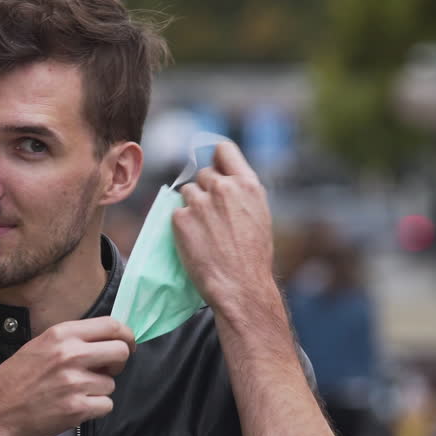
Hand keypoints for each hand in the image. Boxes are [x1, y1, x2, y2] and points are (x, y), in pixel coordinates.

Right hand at [0, 317, 134, 435]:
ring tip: (74, 393)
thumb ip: (71, 340)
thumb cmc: (15, 379)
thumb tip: (104, 340)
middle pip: (121, 352)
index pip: (111, 325)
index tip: (126, 344)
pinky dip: (94, 408)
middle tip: (105, 371)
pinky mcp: (78, 408)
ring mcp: (75, 382)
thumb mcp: (39, 345)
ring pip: (111, 383)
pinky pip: (106, 405)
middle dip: (118, 363)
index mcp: (61, 334)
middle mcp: (71, 354)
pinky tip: (74, 407)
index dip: (125, 336)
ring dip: (99, 390)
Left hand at [172, 142, 275, 317]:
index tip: (215, 170)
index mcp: (247, 184)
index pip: (224, 150)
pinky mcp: (181, 219)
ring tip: (205, 231)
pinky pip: (177, 212)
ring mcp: (200, 202)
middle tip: (212, 216)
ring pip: (187, 192)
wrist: (240, 285)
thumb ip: (240, 192)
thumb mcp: (258, 214)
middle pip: (203, 174)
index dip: (217, 160)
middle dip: (205, 190)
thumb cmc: (253, 256)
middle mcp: (223, 188)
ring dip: (192, 206)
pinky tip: (195, 241)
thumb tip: (223, 178)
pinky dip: (182, 224)